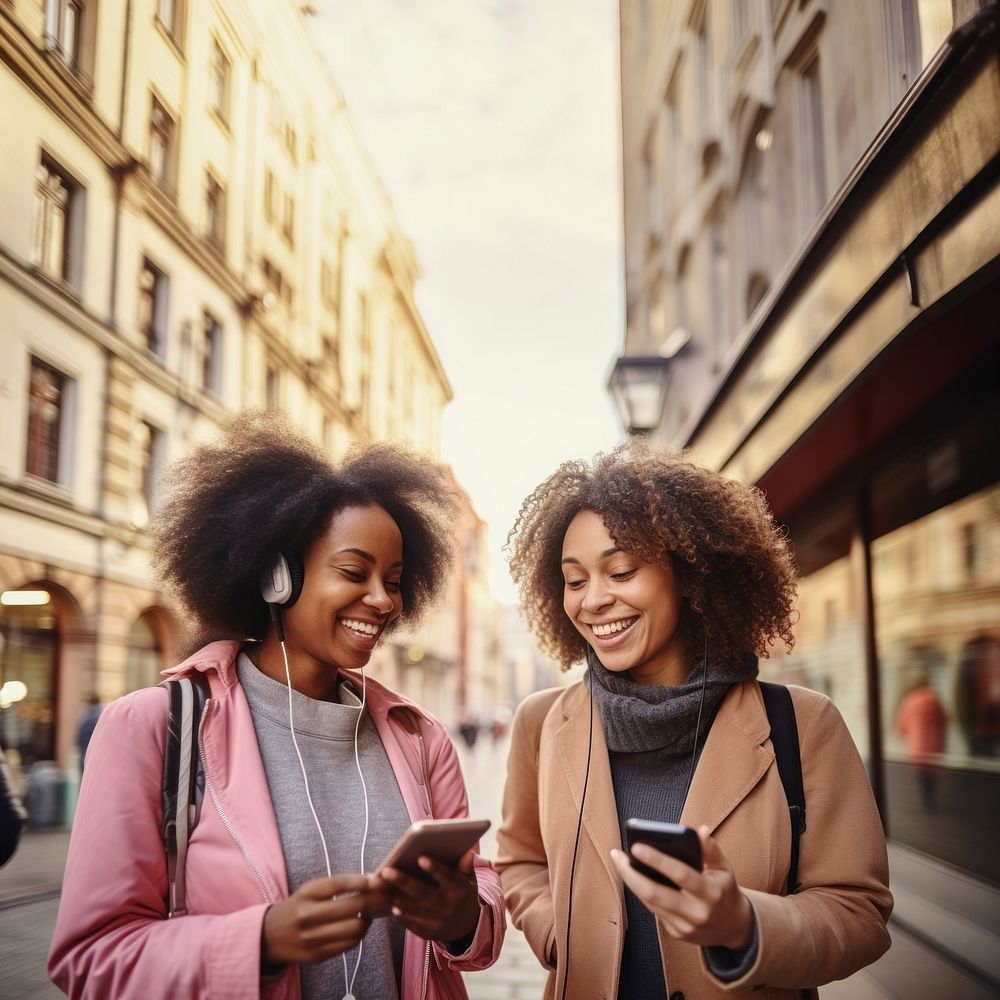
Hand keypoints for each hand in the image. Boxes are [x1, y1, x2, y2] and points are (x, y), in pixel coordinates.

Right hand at [262, 873, 389, 965]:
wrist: (269, 936)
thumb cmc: (298, 907)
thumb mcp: (310, 890)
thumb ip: (337, 886)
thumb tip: (372, 882)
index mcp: (306, 894)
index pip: (338, 884)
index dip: (361, 881)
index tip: (378, 880)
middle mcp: (307, 915)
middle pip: (351, 907)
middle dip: (374, 901)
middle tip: (385, 897)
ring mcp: (312, 938)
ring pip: (354, 928)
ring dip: (368, 920)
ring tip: (371, 913)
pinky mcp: (317, 955)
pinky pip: (349, 945)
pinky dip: (360, 935)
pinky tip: (359, 927)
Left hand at [379, 849, 481, 943]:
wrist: (466, 926)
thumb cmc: (463, 893)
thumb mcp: (469, 879)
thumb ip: (465, 866)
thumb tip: (467, 853)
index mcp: (461, 889)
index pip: (447, 877)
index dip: (435, 868)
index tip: (420, 857)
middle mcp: (449, 906)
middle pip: (424, 893)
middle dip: (404, 881)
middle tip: (386, 871)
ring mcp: (438, 921)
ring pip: (415, 910)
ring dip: (399, 899)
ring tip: (383, 888)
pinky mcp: (429, 933)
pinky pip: (413, 924)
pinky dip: (402, 916)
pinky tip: (392, 905)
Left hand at [611, 826, 752, 949]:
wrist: (733, 928)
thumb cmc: (725, 889)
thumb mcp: (724, 868)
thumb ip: (711, 849)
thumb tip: (699, 830)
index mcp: (711, 893)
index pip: (681, 875)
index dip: (657, 860)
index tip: (636, 846)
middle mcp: (697, 913)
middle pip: (655, 894)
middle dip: (631, 874)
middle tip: (616, 854)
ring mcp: (685, 926)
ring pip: (650, 903)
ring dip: (631, 881)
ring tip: (620, 861)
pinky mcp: (676, 933)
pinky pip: (653, 910)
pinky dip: (642, 892)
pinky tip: (633, 876)